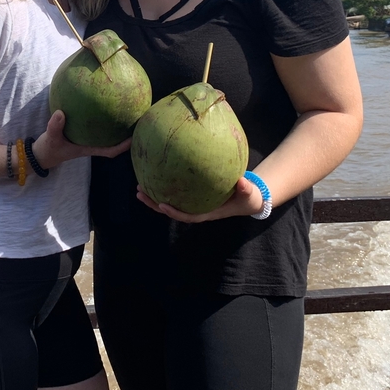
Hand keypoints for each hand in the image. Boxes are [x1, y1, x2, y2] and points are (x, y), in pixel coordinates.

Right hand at [32, 110, 131, 168]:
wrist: (40, 153)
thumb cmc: (49, 149)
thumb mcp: (50, 138)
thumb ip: (55, 127)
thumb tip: (61, 113)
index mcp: (88, 148)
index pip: (111, 150)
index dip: (124, 146)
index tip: (135, 137)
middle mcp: (90, 143)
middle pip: (113, 141)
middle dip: (126, 133)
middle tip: (138, 119)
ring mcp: (86, 138)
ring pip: (106, 132)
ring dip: (115, 124)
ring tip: (126, 109)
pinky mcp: (79, 132)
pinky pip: (94, 124)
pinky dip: (99, 116)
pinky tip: (101, 102)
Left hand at [135, 175, 263, 222]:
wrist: (250, 197)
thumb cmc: (248, 197)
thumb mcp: (249, 194)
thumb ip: (246, 188)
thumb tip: (241, 181)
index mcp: (207, 212)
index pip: (187, 216)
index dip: (174, 212)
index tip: (161, 204)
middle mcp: (197, 209)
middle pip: (172, 210)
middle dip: (154, 204)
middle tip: (139, 192)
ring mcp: (195, 203)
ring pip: (171, 202)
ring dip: (154, 195)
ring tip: (139, 186)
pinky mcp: (194, 195)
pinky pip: (177, 192)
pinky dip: (166, 185)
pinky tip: (156, 173)